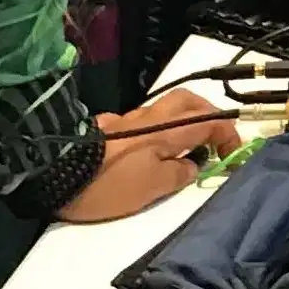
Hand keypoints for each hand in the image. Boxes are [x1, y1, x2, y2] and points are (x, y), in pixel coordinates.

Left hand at [58, 89, 241, 222]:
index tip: (232, 156)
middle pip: (188, 101)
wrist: (56, 170)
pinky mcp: (108, 128)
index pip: (210, 121)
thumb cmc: (110, 183)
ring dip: (182, 121)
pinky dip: (157, 130)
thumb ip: (179, 174)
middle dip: (208, 115)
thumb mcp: (152, 188)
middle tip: (214, 139)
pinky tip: (148, 152)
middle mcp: (151, 117)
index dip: (228, 135)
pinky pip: (143, 122)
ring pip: (165, 109)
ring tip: (184, 149)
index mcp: (168, 130)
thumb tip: (193, 164)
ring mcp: (127, 119)